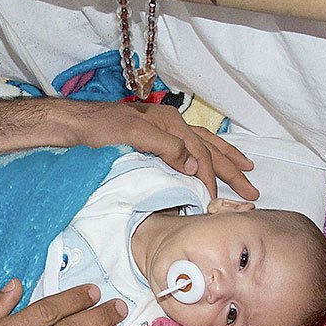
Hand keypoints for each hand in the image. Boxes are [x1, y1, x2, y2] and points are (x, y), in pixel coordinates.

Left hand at [54, 101, 257, 199]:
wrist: (72, 124)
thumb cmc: (97, 129)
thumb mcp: (130, 135)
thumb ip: (164, 148)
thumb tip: (195, 166)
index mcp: (169, 123)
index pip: (199, 154)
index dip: (210, 178)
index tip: (215, 201)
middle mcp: (170, 125)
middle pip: (209, 148)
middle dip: (232, 169)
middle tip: (253, 188)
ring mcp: (163, 130)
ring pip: (203, 145)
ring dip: (225, 159)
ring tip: (245, 168)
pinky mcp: (153, 138)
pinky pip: (189, 147)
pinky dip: (204, 155)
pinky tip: (207, 162)